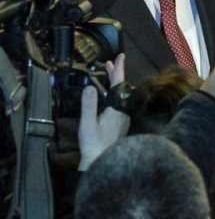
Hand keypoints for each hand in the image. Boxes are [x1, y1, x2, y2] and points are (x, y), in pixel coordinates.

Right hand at [78, 54, 130, 170]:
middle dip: (116, 75)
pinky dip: (114, 94)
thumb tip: (90, 87)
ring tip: (109, 75)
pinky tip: (109, 95)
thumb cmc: (94, 145)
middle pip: (121, 89)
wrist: (101, 162)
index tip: (120, 57)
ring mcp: (123, 118)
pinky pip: (120, 103)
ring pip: (121, 96)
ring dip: (115, 84)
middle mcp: (123, 112)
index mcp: (116, 110)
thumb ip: (88, 105)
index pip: (118, 85)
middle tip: (110, 63)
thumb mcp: (87, 124)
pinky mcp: (121, 124)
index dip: (118, 70)